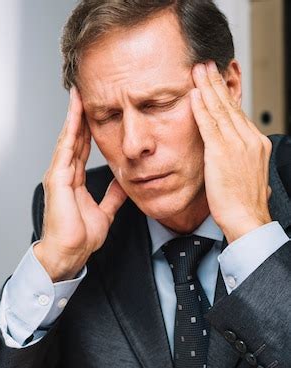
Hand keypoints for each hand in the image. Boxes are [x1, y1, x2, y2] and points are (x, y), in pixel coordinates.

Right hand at [35, 87, 126, 281]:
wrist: (69, 253)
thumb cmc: (79, 238)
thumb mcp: (104, 212)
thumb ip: (112, 196)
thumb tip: (124, 183)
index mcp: (72, 180)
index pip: (81, 147)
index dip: (88, 128)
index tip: (96, 109)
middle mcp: (63, 174)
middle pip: (74, 137)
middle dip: (80, 114)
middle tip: (86, 90)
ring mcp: (58, 174)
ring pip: (68, 138)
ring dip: (74, 115)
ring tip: (79, 93)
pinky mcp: (57, 178)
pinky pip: (66, 148)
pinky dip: (71, 129)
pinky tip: (76, 112)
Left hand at [190, 61, 271, 242]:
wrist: (247, 219)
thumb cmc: (243, 205)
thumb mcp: (246, 177)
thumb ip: (239, 163)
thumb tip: (234, 161)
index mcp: (256, 144)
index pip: (238, 115)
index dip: (225, 97)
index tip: (216, 83)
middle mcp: (249, 140)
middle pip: (230, 106)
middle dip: (216, 84)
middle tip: (206, 65)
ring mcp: (237, 144)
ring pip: (220, 110)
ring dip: (208, 88)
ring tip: (198, 71)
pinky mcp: (222, 153)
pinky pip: (209, 124)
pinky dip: (201, 107)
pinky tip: (194, 94)